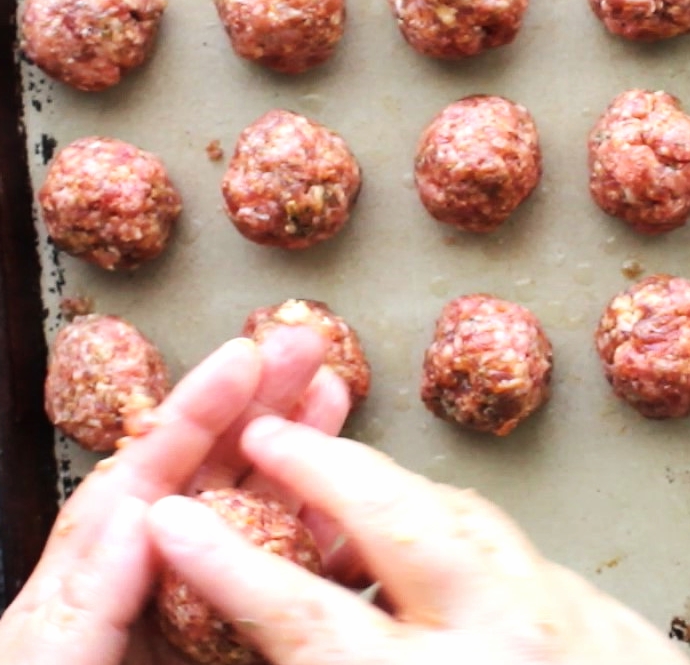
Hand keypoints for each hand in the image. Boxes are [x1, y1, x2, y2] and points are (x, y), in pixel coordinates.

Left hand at [0, 329, 349, 664]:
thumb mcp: (44, 661)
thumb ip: (88, 590)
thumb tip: (140, 510)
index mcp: (106, 550)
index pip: (158, 458)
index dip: (205, 402)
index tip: (247, 356)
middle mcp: (161, 557)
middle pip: (220, 461)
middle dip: (266, 398)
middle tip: (308, 347)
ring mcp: (205, 592)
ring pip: (262, 502)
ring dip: (301, 445)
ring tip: (335, 393)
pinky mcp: (242, 630)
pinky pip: (290, 570)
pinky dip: (324, 530)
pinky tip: (353, 501)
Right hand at [149, 417, 689, 664]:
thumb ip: (342, 653)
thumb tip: (293, 628)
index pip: (313, 623)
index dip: (232, 569)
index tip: (174, 524)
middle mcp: (502, 636)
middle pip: (396, 519)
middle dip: (319, 467)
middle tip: (260, 433)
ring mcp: (554, 603)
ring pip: (453, 511)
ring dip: (382, 481)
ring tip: (325, 460)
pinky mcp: (586, 594)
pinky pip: (494, 533)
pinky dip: (438, 514)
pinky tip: (409, 516)